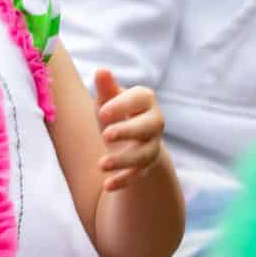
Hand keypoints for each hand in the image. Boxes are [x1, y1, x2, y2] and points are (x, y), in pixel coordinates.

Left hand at [93, 68, 165, 194]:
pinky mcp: (145, 166)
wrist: (128, 137)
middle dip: (128, 131)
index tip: (102, 111)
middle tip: (105, 136)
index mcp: (145, 100)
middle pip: (148, 127)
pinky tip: (107, 185)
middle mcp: (154, 122)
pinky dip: (123, 181)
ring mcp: (152, 145)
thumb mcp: (108, 99)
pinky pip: (137, 175)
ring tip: (101, 164)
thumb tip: (101, 71)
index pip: (140, 98)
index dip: (122, 105)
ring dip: (123, 160)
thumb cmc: (115, 111)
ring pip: (144, 154)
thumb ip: (106, 88)